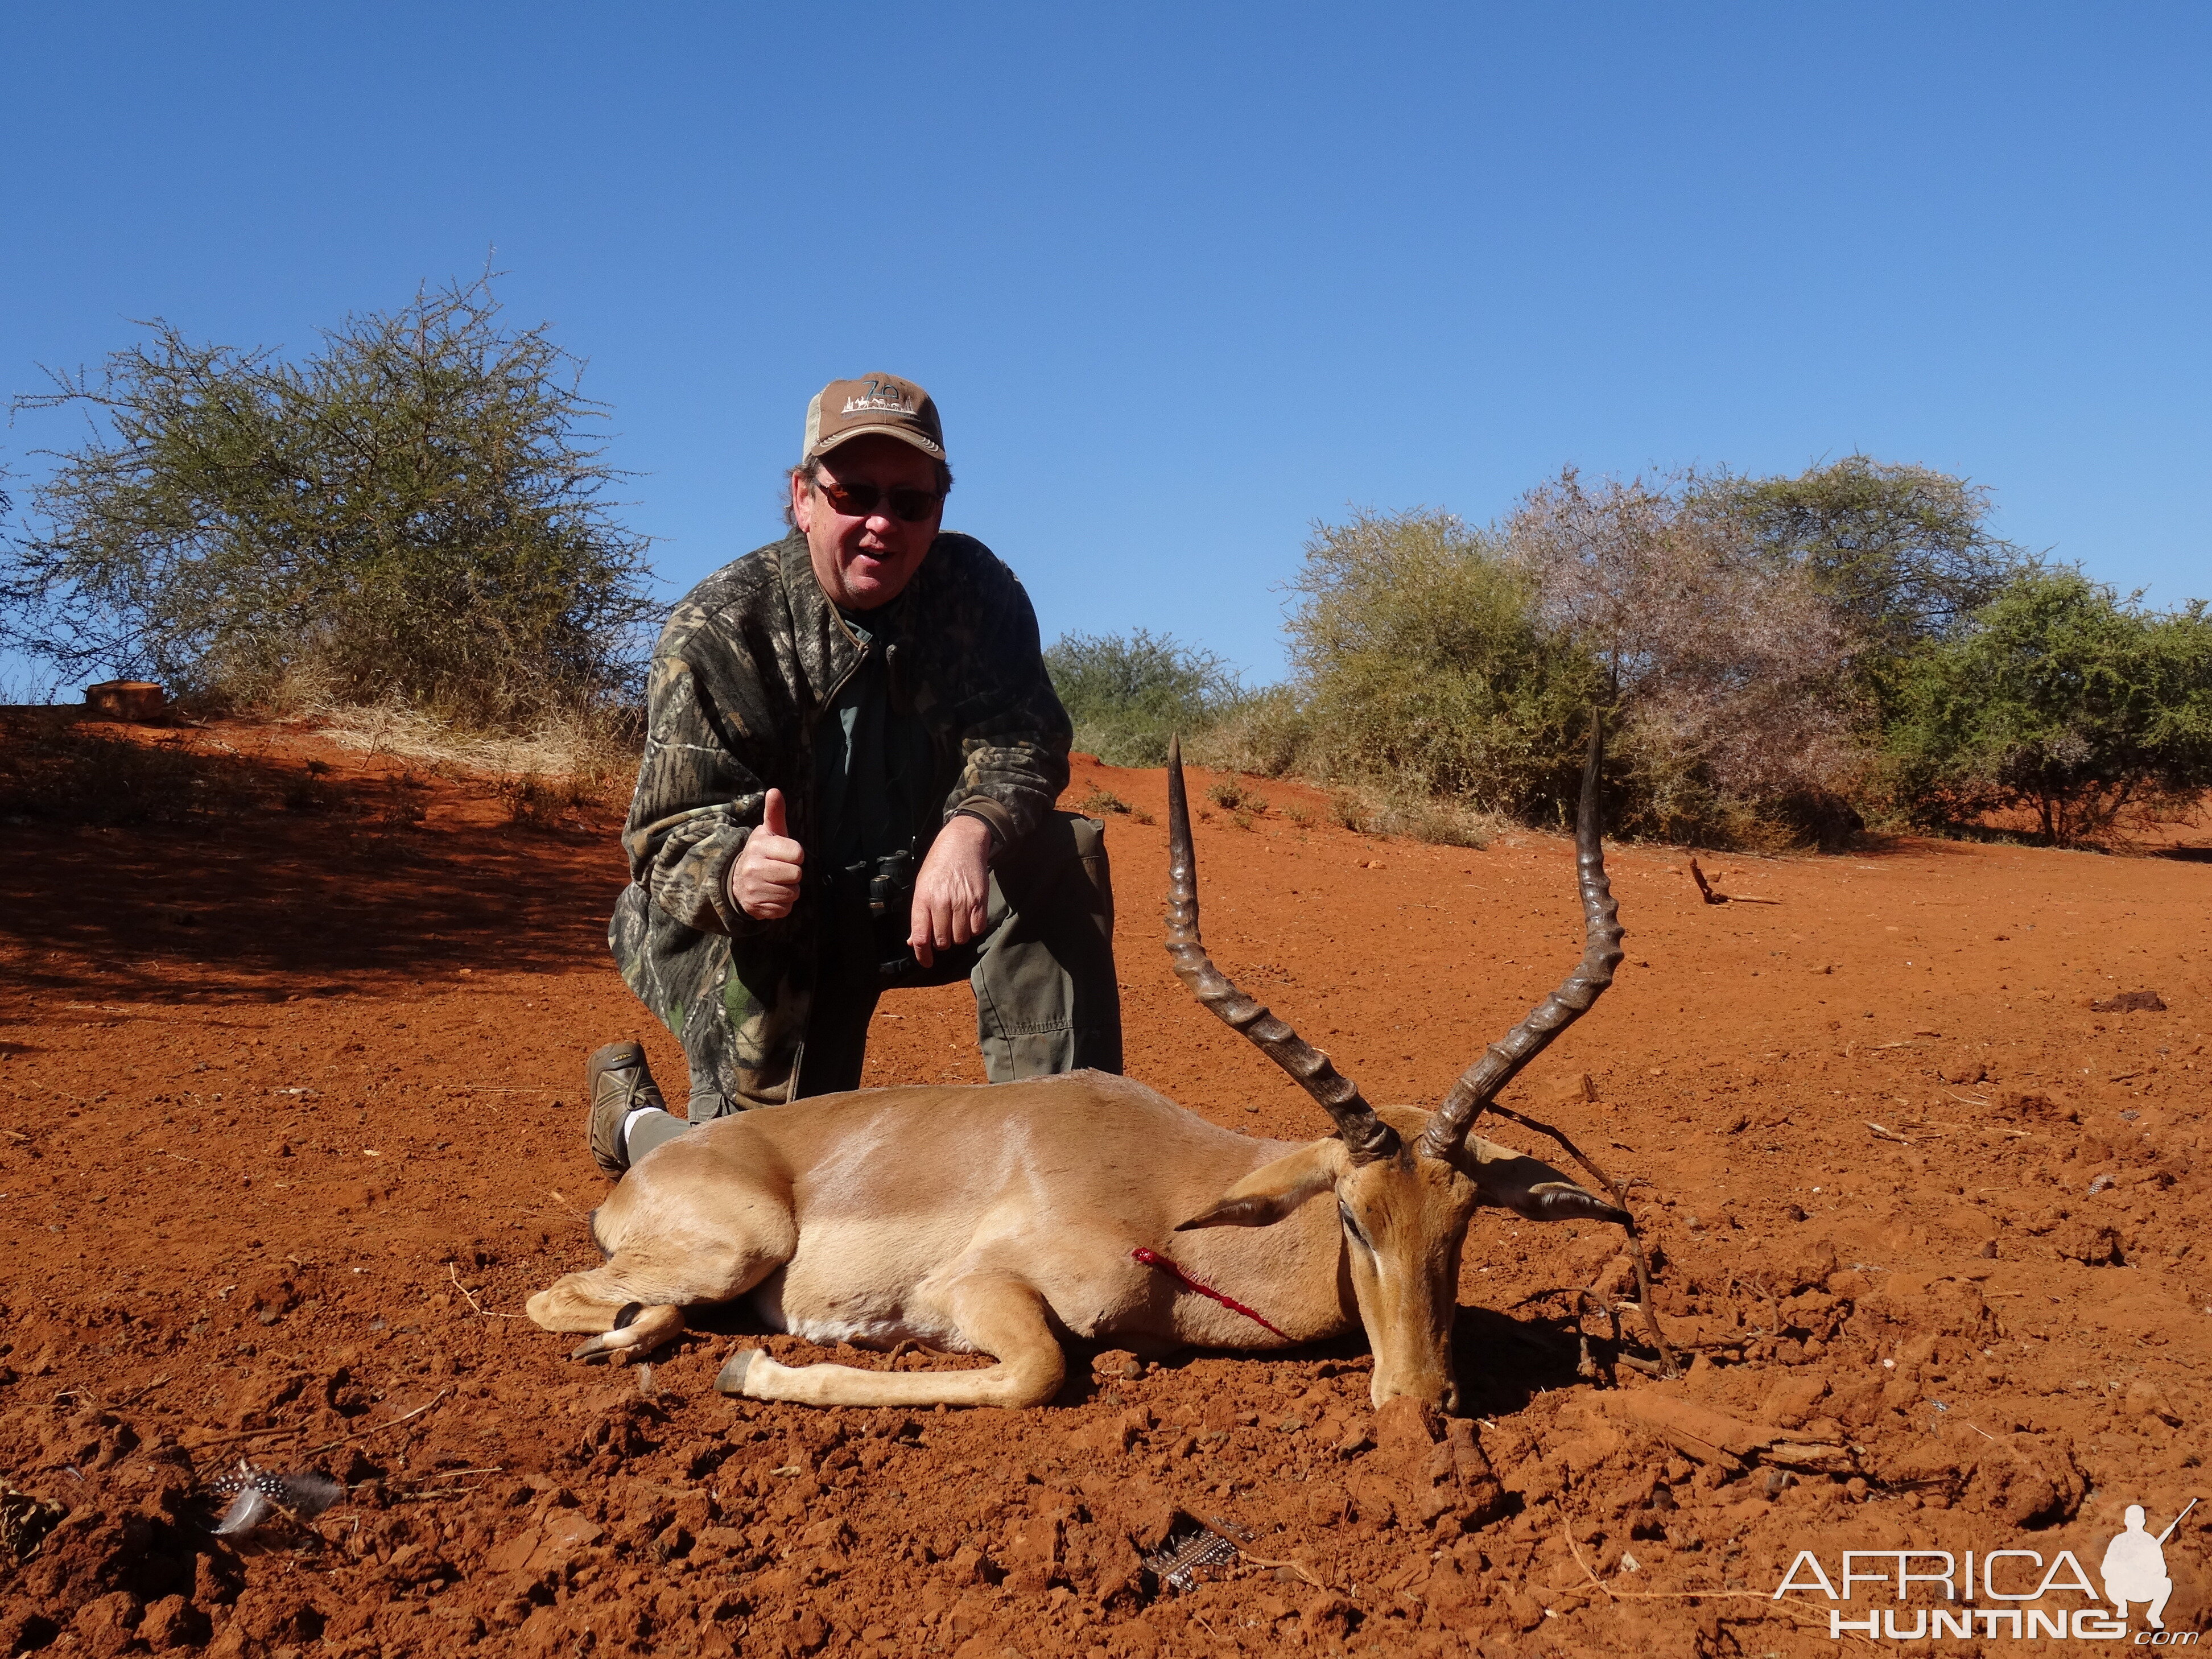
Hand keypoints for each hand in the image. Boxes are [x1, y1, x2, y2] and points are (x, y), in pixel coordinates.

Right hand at [731, 789, 804, 919]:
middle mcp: (753, 868)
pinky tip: (771, 895)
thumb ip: (774, 813)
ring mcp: (754, 890)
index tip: (786, 854)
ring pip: (792, 893)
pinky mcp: (756, 909)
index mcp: (759, 847)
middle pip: (796, 875)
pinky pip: (785, 909)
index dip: (796, 855)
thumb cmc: (763, 853)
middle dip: (794, 873)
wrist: (737, 881)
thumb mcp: (769, 832)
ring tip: (776, 882)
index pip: (798, 854)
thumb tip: (775, 791)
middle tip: (781, 869)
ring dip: (789, 889)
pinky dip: (782, 904)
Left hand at [907, 815, 990, 967]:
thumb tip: (914, 942)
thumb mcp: (921, 887)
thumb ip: (918, 916)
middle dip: (942, 941)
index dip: (923, 955)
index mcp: (923, 900)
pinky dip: (973, 928)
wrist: (961, 843)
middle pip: (942, 942)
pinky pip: (977, 929)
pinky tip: (969, 918)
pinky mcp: (979, 901)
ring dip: (958, 935)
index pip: (921, 937)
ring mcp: (962, 902)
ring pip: (961, 938)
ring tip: (957, 921)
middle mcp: (941, 903)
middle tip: (944, 929)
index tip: (926, 962)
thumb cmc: (938, 865)